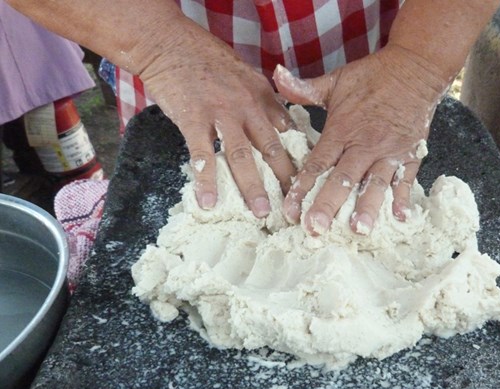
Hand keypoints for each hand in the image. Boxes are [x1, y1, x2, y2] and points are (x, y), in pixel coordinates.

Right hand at [137, 18, 294, 214]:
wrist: (170, 43)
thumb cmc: (207, 60)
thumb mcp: (247, 75)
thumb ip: (264, 101)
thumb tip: (282, 126)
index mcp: (262, 97)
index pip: (288, 132)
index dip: (299, 158)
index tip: (307, 181)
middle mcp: (247, 106)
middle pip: (271, 148)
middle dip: (284, 180)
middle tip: (292, 206)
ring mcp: (221, 113)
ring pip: (242, 156)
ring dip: (253, 187)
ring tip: (260, 212)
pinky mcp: (193, 119)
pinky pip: (203, 155)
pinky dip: (206, 180)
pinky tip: (208, 201)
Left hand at [274, 45, 448, 234]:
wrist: (416, 67)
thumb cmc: (372, 76)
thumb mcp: (335, 80)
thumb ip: (304, 88)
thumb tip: (275, 76)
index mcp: (342, 129)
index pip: (318, 162)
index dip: (302, 187)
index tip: (289, 210)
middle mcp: (364, 144)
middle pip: (343, 179)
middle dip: (328, 205)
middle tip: (316, 228)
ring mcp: (389, 151)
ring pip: (375, 183)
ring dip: (367, 207)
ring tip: (358, 229)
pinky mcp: (411, 154)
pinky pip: (406, 179)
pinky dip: (403, 198)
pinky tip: (399, 218)